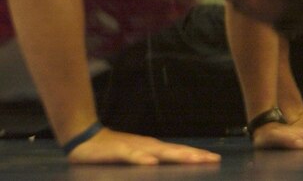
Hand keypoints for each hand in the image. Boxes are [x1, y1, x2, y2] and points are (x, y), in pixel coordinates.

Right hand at [66, 127, 220, 164]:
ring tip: (193, 159)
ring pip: (159, 152)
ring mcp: (134, 148)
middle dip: (195, 156)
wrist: (84, 136)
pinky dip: (142, 159)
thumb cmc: (112, 149)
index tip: (216, 159)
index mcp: (154, 149)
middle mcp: (148, 146)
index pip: (180, 152)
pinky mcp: (117, 151)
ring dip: (177, 156)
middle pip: (176, 151)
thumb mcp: (135, 157)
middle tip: (213, 160)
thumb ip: (150, 162)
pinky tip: (152, 163)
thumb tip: (165, 167)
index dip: (197, 155)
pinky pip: (131, 156)